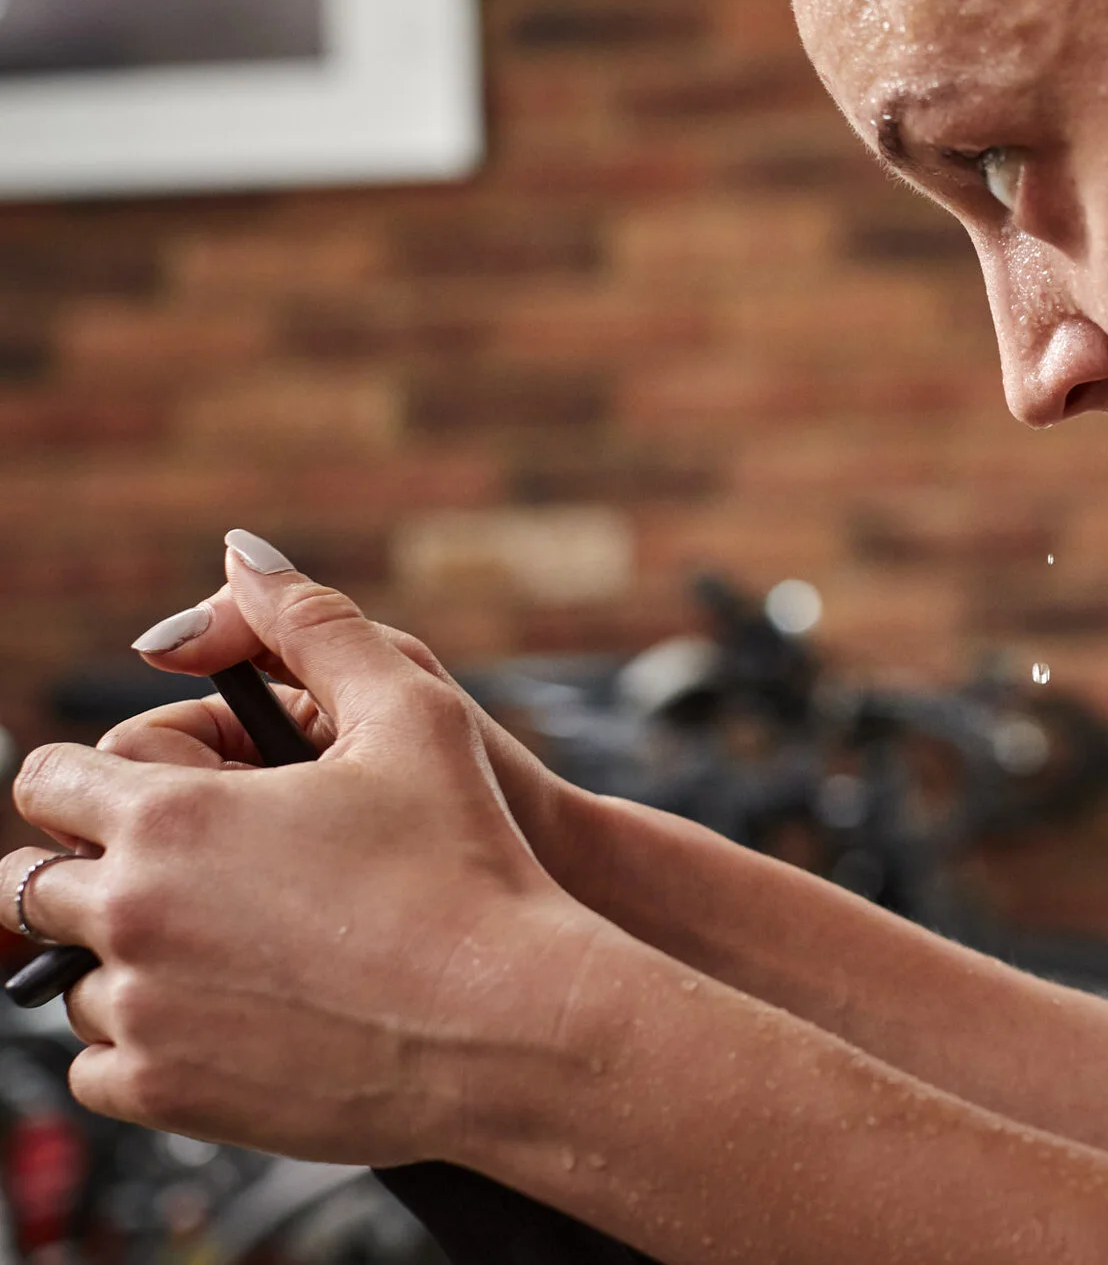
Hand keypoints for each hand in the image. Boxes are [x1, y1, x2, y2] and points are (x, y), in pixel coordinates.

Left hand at [2, 531, 604, 1164]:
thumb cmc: (473, 863)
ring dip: (125, 953)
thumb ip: (309, 623)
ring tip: (234, 940)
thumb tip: (241, 558)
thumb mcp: (413, 708)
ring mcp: (144, 1013)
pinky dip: (143, 1041)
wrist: (513, 1021)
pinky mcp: (169, 1095)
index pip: (49, 780)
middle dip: (95, 865)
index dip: (114, 773)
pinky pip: (97, 1069)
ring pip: (68, 976)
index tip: (185, 786)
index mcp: (170, 815)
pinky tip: (229, 1009)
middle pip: (29, 883)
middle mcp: (134, 913)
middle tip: (200, 867)